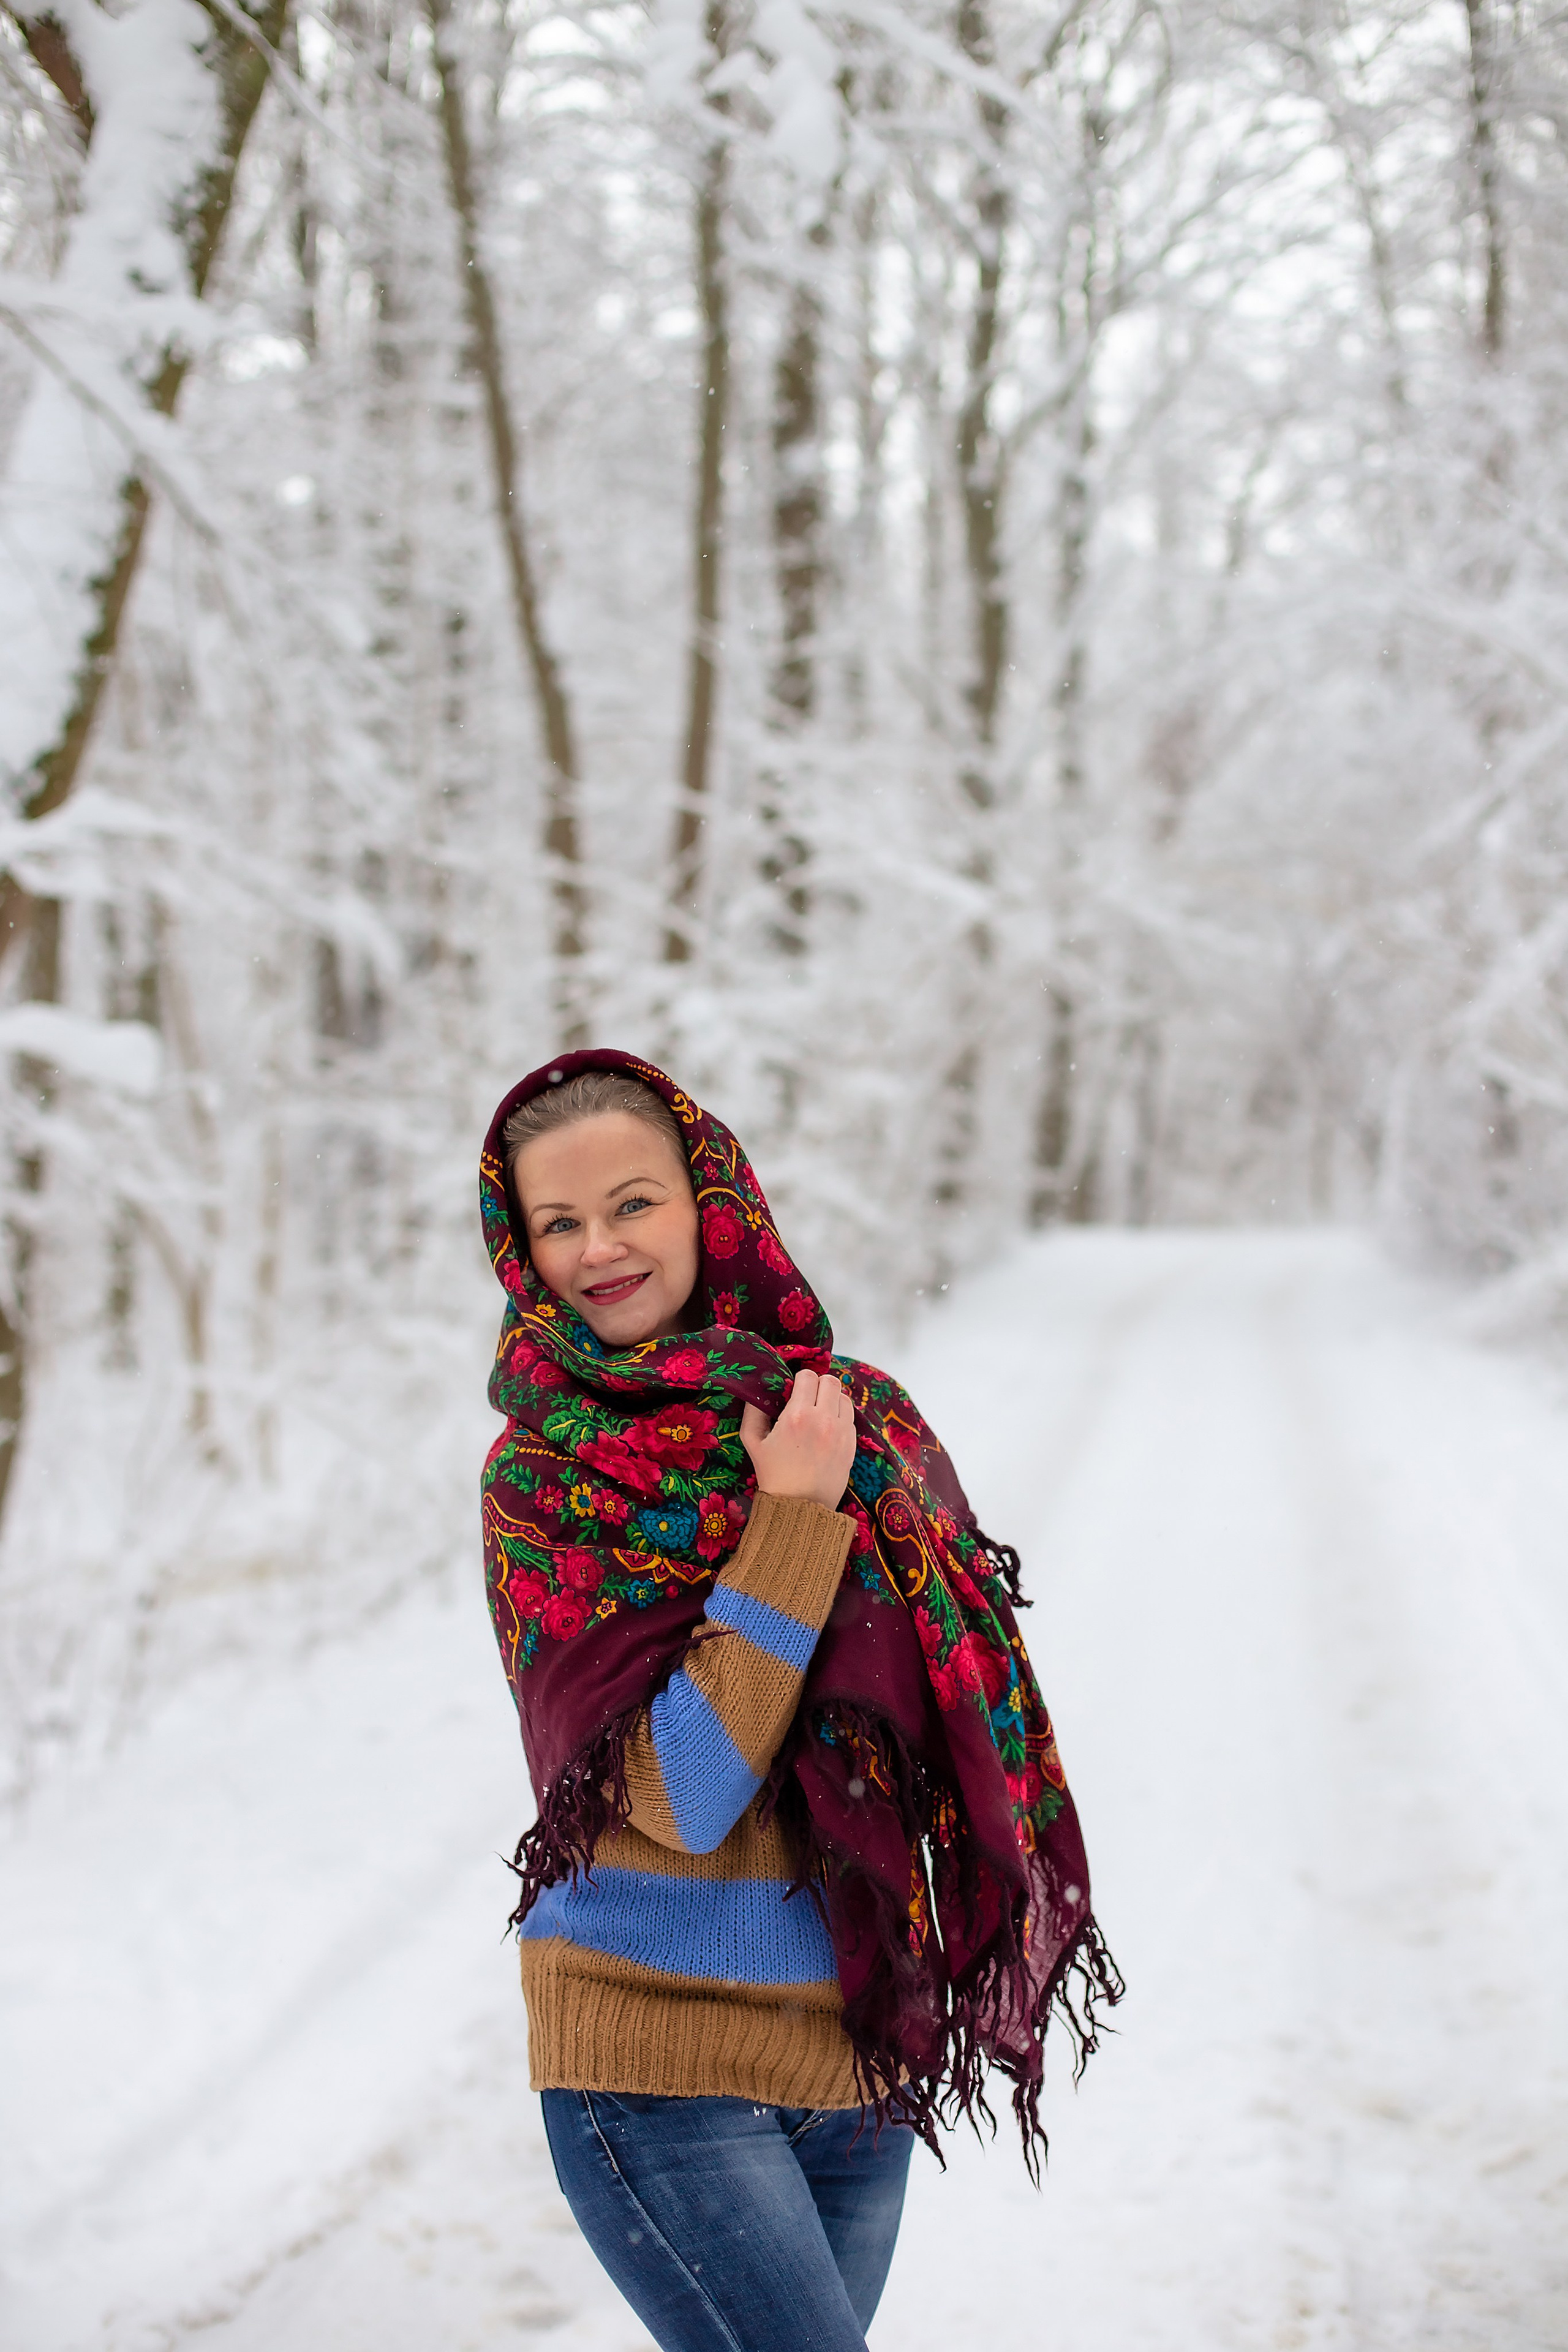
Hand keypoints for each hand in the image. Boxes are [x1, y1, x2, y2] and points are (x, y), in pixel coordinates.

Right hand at [740, 1371, 857, 1509]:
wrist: (799, 1507)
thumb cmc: (773, 1475)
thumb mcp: (752, 1441)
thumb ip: (753, 1410)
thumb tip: (759, 1389)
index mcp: (797, 1416)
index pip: (807, 1376)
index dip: (799, 1380)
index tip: (794, 1391)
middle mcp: (823, 1420)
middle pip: (830, 1381)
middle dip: (818, 1385)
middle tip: (808, 1399)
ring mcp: (841, 1432)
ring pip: (844, 1397)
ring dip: (832, 1400)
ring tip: (819, 1414)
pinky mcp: (851, 1444)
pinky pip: (850, 1417)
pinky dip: (839, 1417)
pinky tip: (826, 1429)